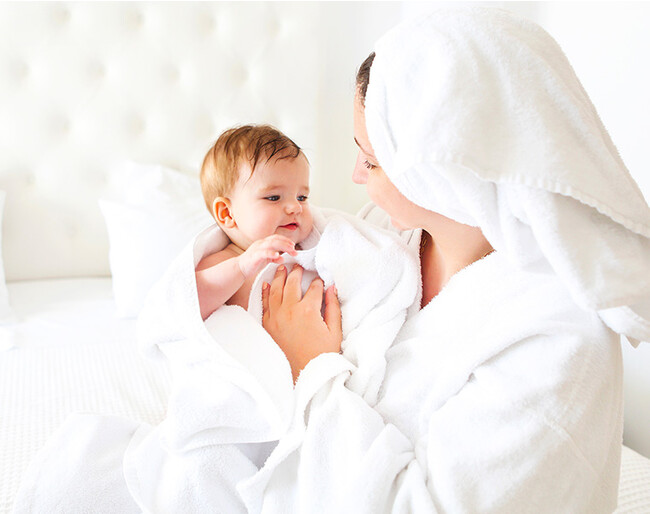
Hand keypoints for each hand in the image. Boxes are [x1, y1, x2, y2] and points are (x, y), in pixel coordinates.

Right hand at [237, 235, 296, 277]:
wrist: (239, 268)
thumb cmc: (252, 263)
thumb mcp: (265, 260)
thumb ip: (274, 258)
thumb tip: (282, 258)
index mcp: (263, 243)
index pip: (276, 238)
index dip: (286, 240)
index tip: (293, 245)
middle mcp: (260, 244)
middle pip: (275, 239)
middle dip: (286, 243)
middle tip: (294, 249)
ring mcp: (257, 249)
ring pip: (271, 244)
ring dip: (282, 246)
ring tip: (290, 250)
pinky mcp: (254, 256)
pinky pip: (264, 253)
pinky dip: (271, 253)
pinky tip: (278, 256)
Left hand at [262, 265, 341, 382]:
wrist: (306, 374)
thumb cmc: (324, 354)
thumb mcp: (335, 330)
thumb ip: (333, 306)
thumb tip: (331, 288)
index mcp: (309, 310)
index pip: (314, 288)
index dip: (319, 282)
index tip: (320, 280)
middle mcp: (291, 310)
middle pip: (293, 283)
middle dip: (297, 272)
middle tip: (299, 266)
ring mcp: (277, 317)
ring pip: (275, 290)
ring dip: (279, 276)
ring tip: (282, 267)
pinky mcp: (269, 325)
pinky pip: (265, 304)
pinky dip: (264, 292)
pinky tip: (266, 284)